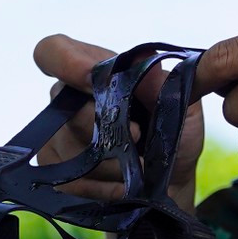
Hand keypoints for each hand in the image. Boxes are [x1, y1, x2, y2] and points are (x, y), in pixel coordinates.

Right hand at [31, 34, 203, 214]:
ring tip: (140, 165)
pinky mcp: (54, 176)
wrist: (172, 182)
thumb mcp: (183, 105)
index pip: (54, 51)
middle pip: (68, 108)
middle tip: (137, 136)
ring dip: (115, 163)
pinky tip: (124, 186)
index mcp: (95, 72)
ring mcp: (56, 138)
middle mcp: (68, 100)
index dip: (66, 62)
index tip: (92, 80)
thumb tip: (142, 60)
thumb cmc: (174, 134)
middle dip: (107, 127)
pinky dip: (106, 187)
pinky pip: (74, 182)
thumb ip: (163, 82)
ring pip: (74, 151)